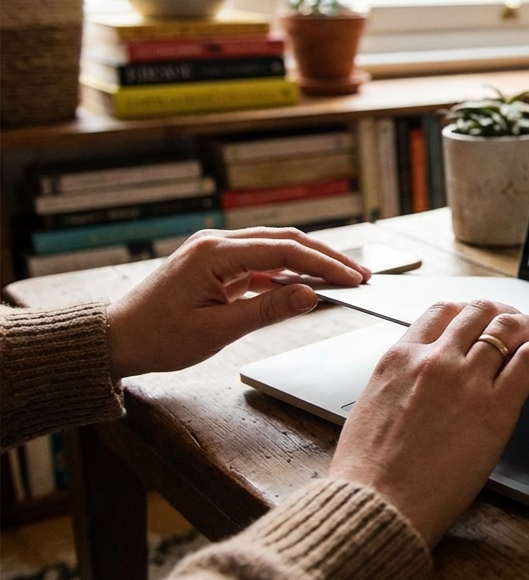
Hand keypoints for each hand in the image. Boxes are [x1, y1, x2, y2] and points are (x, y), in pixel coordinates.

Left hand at [106, 227, 369, 378]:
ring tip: (343, 279)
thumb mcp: (217, 330)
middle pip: (285, 240)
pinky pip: (261, 260)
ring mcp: (216, 250)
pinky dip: (288, 271)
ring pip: (276, 247)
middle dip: (327, 257)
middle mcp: (217, 242)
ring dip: (310, 262)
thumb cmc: (158, 337)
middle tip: (361, 276)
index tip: (354, 280)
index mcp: (215, 253)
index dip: (324, 264)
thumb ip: (267, 310)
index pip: (284, 250)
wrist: (116, 339)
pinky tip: (308, 284)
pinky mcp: (216, 263)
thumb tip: (311, 295)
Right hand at [328, 299, 528, 546]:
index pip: (441, 313)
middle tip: (515, 320)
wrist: (378, 504)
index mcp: (400, 359)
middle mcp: (435, 360)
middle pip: (478, 313)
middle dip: (501, 312)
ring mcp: (467, 380)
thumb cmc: (369, 472)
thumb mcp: (371, 408)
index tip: (479, 317)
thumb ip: (399, 384)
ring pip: (507, 329)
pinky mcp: (497, 407)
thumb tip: (414, 384)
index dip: (467, 311)